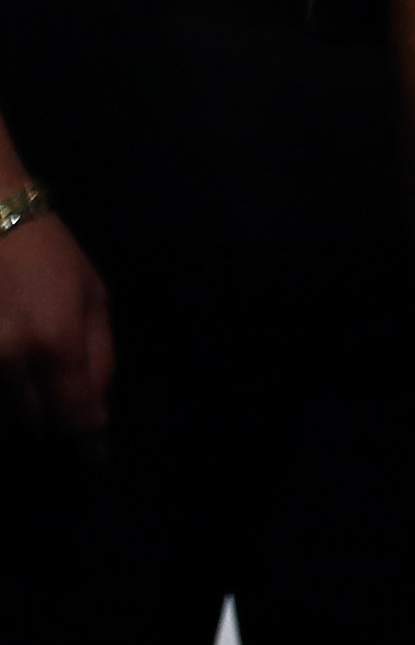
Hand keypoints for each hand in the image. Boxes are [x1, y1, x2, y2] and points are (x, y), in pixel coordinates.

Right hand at [0, 197, 110, 432]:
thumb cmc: (48, 256)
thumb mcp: (93, 297)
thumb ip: (99, 358)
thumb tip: (97, 414)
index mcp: (57, 343)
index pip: (77, 417)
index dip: (87, 446)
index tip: (93, 464)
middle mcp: (10, 361)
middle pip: (36, 426)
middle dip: (51, 421)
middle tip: (54, 399)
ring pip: (1, 422)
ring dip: (16, 412)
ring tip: (26, 377)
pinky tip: (8, 373)